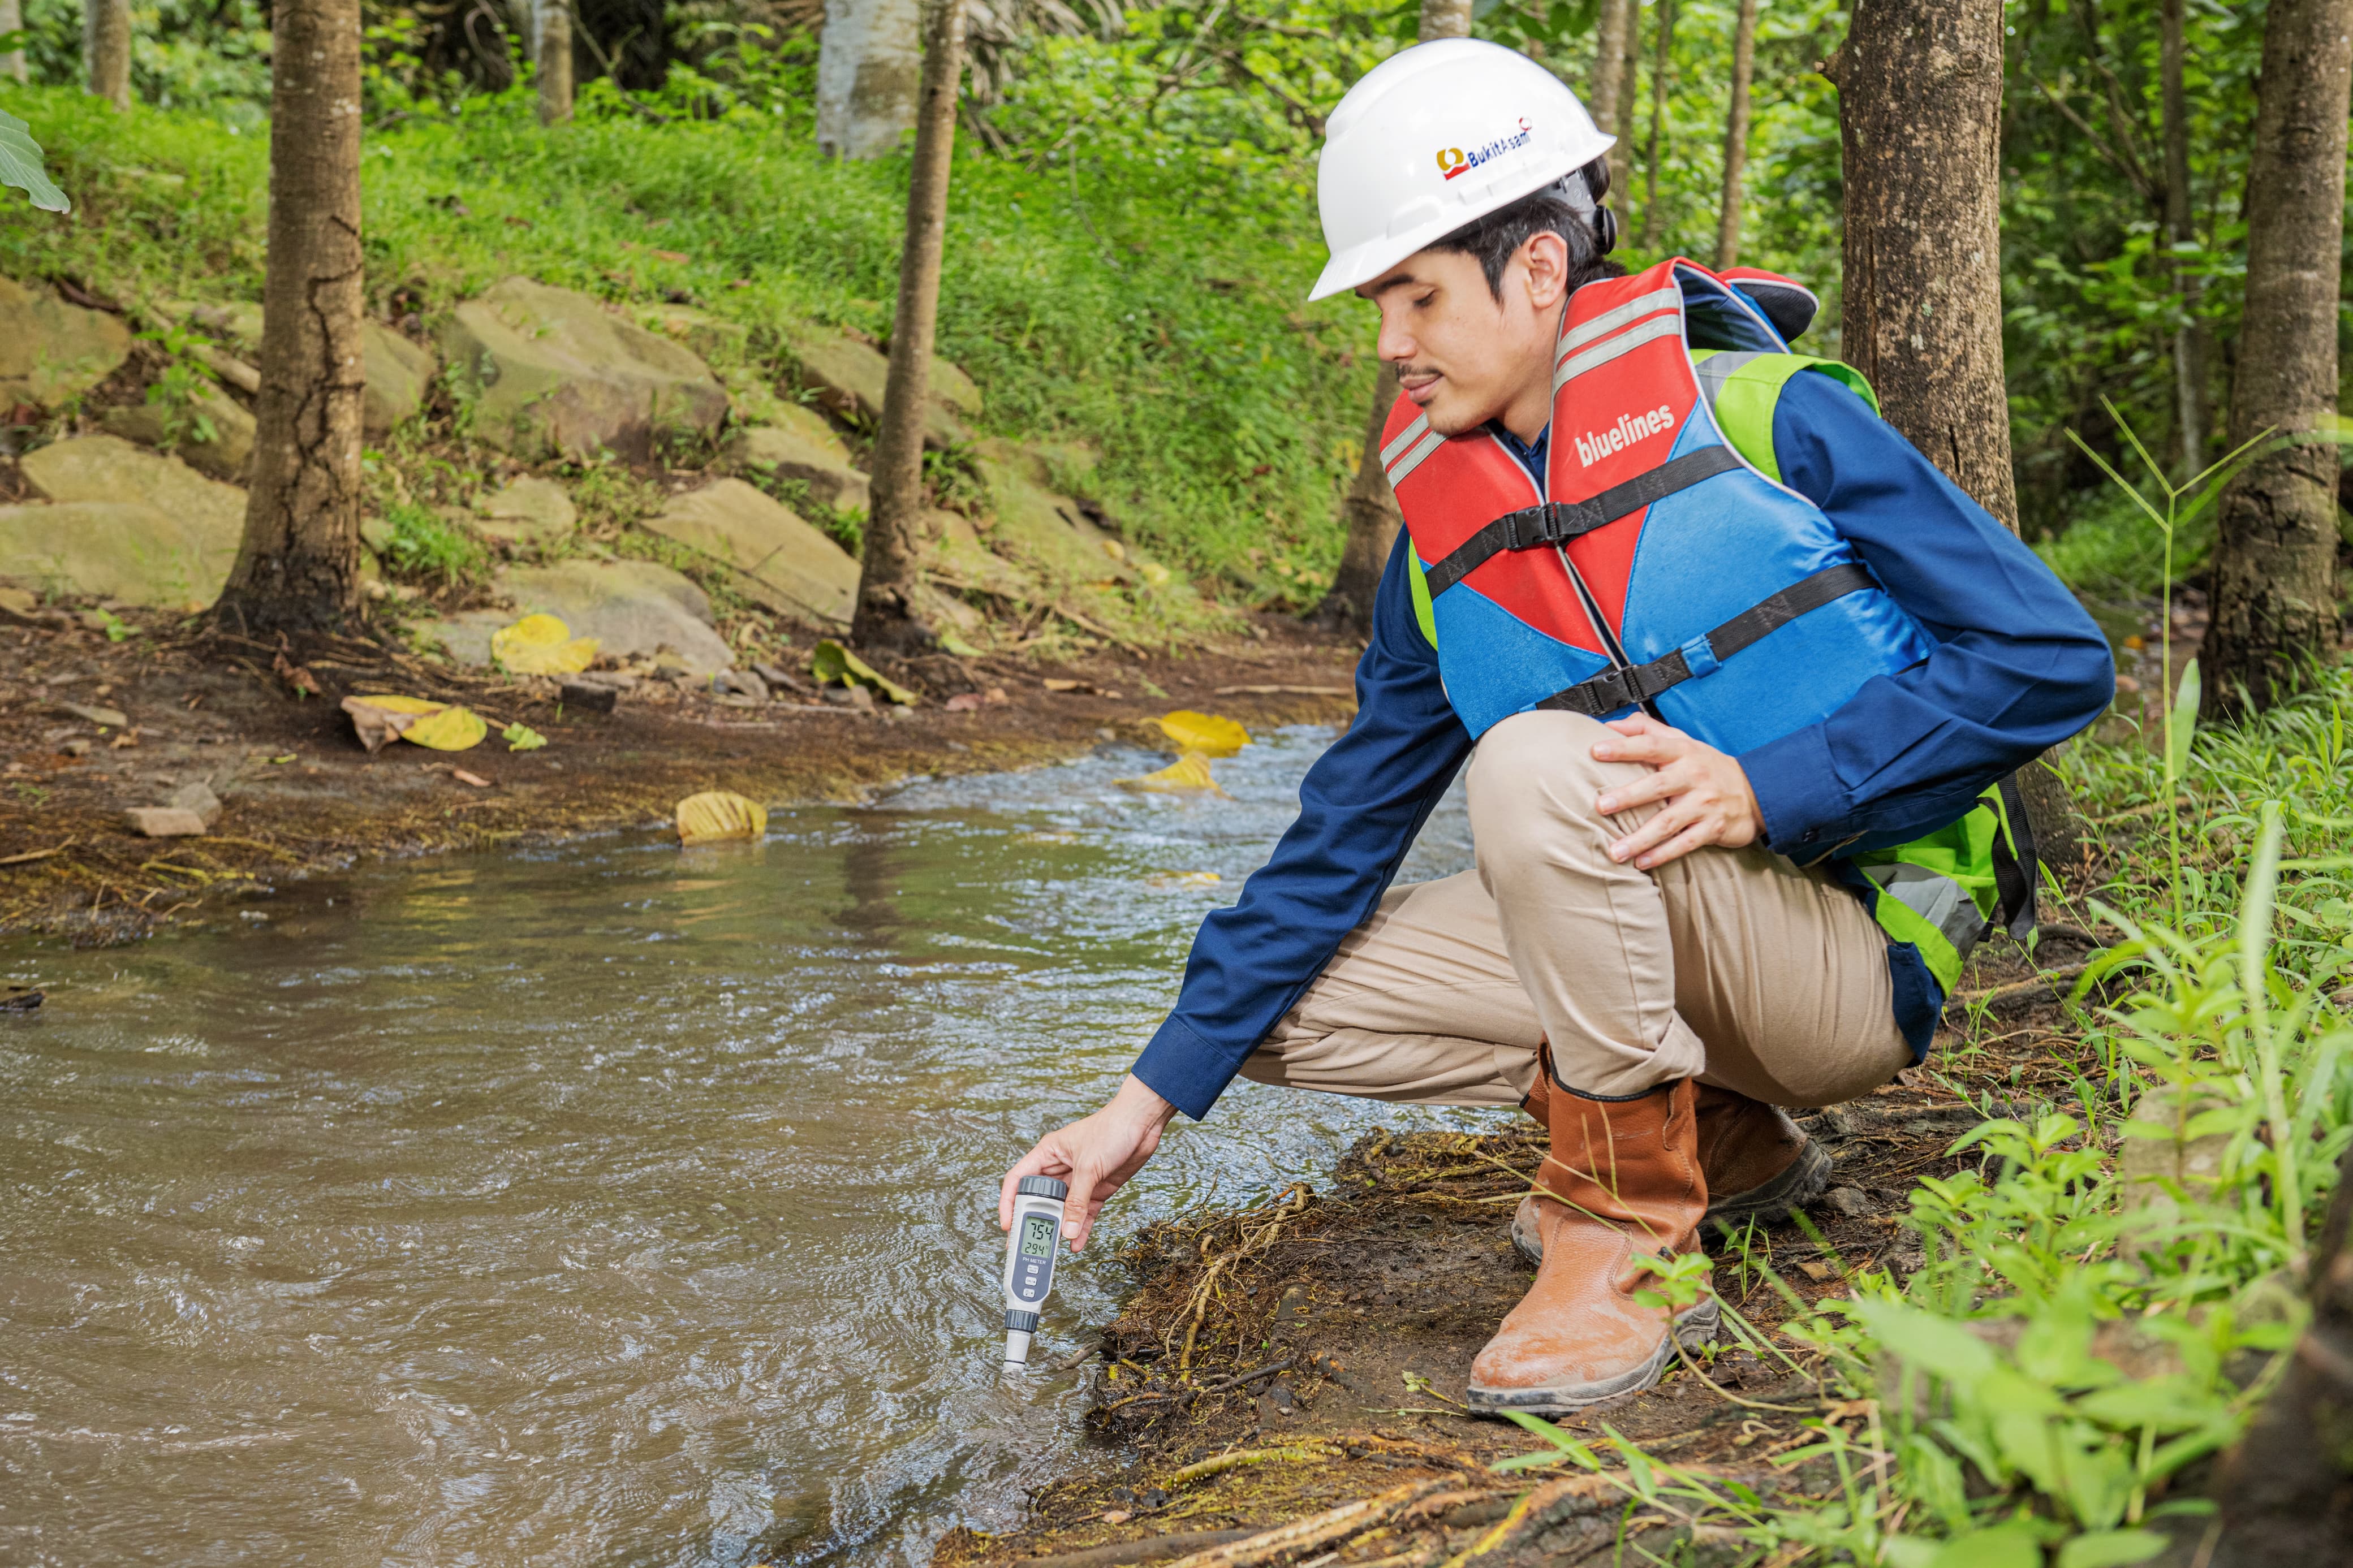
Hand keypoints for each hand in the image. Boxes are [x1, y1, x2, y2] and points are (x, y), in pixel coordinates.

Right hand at [999, 1074, 1177, 1252]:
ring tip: (1052, 1250)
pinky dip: (1081, 1229)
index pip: (1019, 1180)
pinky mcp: (1097, 1190)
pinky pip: (1084, 1214)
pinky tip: (1076, 1243)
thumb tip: (1066, 1230)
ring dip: (1059, 1229)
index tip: (1008, 1225)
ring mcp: (1079, 1181)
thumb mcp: (1088, 1166)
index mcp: (1048, 1154)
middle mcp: (1059, 1168)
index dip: (1009, 1202)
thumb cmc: (1112, 1128)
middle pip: (1040, 1199)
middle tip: (1027, 1244)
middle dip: (1035, 1222)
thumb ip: (1077, 1201)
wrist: (1143, 1123)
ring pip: (1063, 1210)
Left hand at [1588, 713, 1761, 869]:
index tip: (1595, 751)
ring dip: (1639, 838)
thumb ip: (1646, 730)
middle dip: (1627, 796)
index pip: (1650, 745)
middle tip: (1600, 806)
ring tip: (1615, 851)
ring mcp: (1704, 804)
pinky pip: (1684, 843)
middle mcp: (1693, 776)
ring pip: (1668, 822)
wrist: (1755, 792)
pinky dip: (1662, 854)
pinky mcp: (1712, 828)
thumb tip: (1609, 725)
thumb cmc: (1707, 766)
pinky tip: (1641, 863)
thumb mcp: (1682, 741)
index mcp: (1682, 752)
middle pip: (1657, 785)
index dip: (1623, 747)